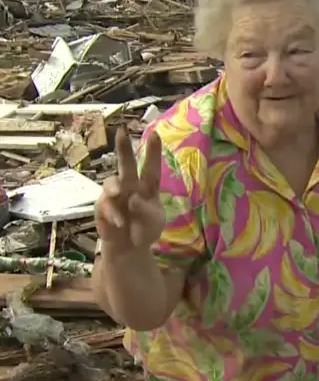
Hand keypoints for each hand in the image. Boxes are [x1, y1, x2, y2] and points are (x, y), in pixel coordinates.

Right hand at [95, 128, 164, 251]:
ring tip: (119, 193)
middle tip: (121, 132)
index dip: (153, 152)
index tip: (155, 133)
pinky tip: (120, 223)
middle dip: (123, 148)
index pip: (151, 168)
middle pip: (126, 165)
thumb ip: (146, 210)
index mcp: (147, 187)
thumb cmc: (146, 229)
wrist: (130, 248)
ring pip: (111, 183)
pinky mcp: (102, 208)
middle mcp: (130, 187)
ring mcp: (114, 197)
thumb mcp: (155, 221)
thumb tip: (133, 198)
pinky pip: (105, 206)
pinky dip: (113, 214)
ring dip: (114, 187)